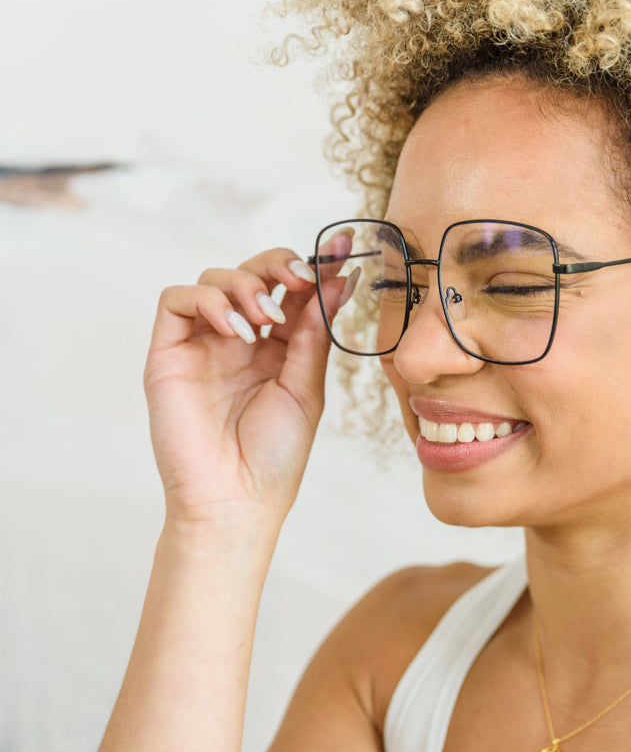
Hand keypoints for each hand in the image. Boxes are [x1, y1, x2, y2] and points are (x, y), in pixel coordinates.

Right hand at [143, 238, 352, 526]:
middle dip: (277, 265)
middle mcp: (238, 342)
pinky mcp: (168, 354)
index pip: (290, 292)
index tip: (341, 249)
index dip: (313, 268)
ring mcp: (201, 345)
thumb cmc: (273, 458)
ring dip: (245, 284)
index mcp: (276, 350)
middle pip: (251, 274)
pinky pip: (177, 301)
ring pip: (214, 279)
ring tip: (265, 317)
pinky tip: (236, 328)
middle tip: (298, 278)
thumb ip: (315, 333)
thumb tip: (340, 279)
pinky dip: (208, 300)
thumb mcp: (306, 389)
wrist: (235, 502)